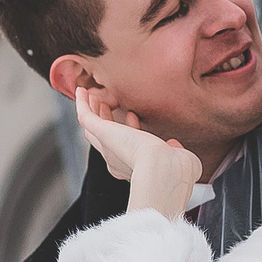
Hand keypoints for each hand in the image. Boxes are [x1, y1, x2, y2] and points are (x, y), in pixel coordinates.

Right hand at [72, 86, 198, 218]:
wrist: (165, 170)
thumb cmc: (176, 170)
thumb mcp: (180, 160)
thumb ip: (177, 152)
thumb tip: (174, 144)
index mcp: (134, 170)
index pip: (127, 148)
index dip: (129, 130)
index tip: (134, 116)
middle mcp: (116, 161)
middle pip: (104, 139)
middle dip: (105, 121)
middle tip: (105, 105)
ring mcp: (107, 147)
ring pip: (92, 128)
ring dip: (92, 111)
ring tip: (91, 96)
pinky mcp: (101, 133)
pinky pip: (86, 117)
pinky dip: (82, 104)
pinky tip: (82, 91)